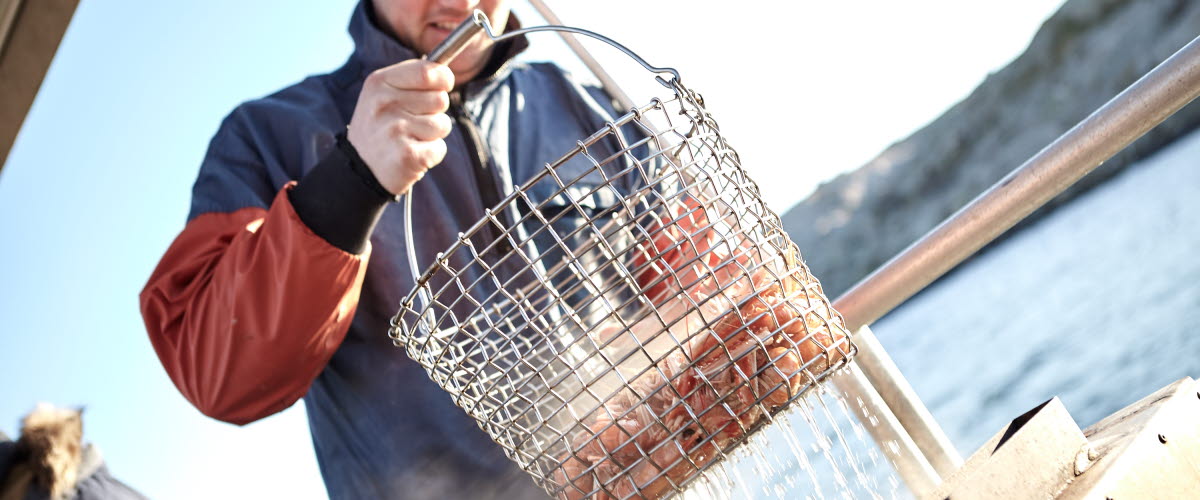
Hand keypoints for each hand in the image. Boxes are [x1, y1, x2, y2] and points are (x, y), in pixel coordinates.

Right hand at [346, 60, 454, 195]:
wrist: (359, 168)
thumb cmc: (381, 126)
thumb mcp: (384, 93)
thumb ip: (413, 78)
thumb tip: (446, 73)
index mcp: (379, 82)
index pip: (428, 72)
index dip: (444, 79)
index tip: (443, 86)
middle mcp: (385, 103)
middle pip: (440, 99)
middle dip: (435, 111)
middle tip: (412, 121)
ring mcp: (395, 130)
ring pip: (443, 125)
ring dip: (433, 135)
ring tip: (410, 138)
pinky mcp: (407, 155)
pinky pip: (440, 148)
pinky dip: (432, 154)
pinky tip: (412, 154)